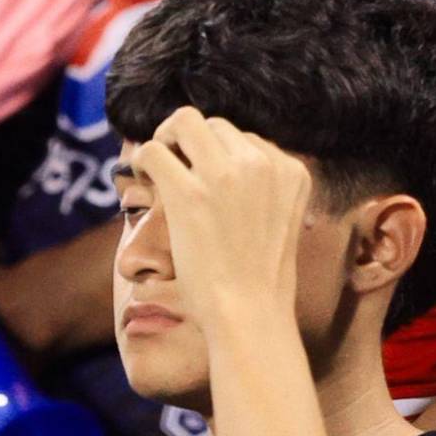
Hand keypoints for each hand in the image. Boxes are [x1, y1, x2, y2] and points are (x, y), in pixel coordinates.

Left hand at [134, 108, 311, 333]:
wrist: (250, 313)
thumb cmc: (260, 277)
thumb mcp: (282, 219)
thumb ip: (266, 187)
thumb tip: (227, 165)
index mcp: (291, 170)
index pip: (247, 139)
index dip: (220, 157)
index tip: (207, 181)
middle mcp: (262, 163)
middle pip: (215, 125)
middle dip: (193, 144)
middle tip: (177, 169)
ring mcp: (225, 174)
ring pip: (184, 122)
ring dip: (168, 141)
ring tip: (159, 168)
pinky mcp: (188, 192)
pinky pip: (154, 150)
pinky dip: (144, 160)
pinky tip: (145, 179)